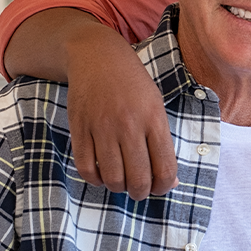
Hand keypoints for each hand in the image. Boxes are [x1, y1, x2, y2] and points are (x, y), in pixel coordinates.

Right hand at [66, 27, 177, 199]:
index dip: (164, 186)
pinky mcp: (80, 129)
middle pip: (138, 178)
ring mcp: (102, 128)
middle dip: (141, 193)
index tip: (161, 187)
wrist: (98, 57)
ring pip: (112, 178)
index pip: (165, 167)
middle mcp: (129, 126)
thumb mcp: (156, 106)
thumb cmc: (133, 84)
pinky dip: (95, 179)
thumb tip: (170, 180)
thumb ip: (163, 142)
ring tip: (121, 183)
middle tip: (139, 191)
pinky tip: (102, 175)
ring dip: (118, 188)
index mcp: (154, 119)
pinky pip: (86, 168)